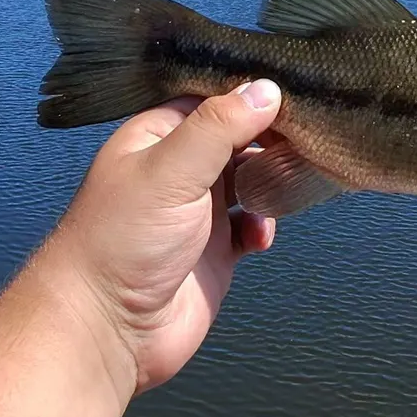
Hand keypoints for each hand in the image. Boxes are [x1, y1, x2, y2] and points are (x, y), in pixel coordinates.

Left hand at [33, 80, 281, 399]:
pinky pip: (251, 226)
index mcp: (157, 137)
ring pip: (249, 180)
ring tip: (288, 183)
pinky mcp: (215, 251)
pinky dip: (263, 226)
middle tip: (308, 137)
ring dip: (271, 182)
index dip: (250, 95)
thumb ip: (219, 127)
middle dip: (269, 139)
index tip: (294, 91)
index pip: (212, 100)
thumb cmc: (122, 242)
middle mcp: (177, 170)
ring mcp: (197, 212)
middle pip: (236, 138)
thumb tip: (266, 89)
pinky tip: (259, 235)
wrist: (109, 328)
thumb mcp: (172, 170)